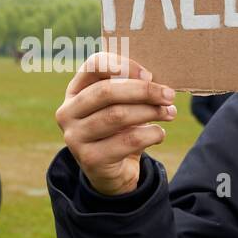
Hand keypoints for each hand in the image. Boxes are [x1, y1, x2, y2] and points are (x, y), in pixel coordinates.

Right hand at [55, 52, 175, 195]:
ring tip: (169, 112)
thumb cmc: (118, 130)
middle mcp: (67, 112)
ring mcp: (75, 137)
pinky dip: (151, 134)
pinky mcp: (90, 159)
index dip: (123, 65)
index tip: (149, 75)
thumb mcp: (119, 106)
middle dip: (143, 90)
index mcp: (74, 91)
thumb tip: (154, 81)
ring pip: (117, 115)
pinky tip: (159, 133)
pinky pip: (128, 141)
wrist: (111, 172)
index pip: (94, 65)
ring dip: (150, 112)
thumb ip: (130, 89)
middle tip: (169, 95)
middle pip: (106, 91)